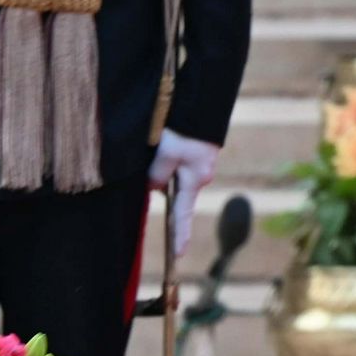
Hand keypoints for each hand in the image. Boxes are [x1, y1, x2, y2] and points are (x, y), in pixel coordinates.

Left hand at [149, 131, 219, 253]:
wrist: (203, 99)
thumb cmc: (184, 128)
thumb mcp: (167, 153)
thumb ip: (157, 174)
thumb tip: (153, 188)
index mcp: (195, 178)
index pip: (183, 214)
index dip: (179, 235)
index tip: (179, 256)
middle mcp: (200, 174)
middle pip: (175, 192)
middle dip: (161, 187)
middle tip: (151, 168)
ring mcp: (199, 162)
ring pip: (173, 175)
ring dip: (161, 169)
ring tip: (156, 149)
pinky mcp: (195, 150)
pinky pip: (176, 163)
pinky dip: (166, 160)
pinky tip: (161, 145)